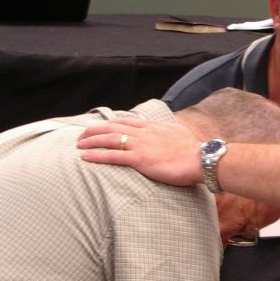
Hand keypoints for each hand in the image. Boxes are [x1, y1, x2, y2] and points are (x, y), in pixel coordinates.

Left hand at [77, 118, 200, 185]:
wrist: (200, 159)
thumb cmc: (193, 152)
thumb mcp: (179, 135)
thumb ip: (168, 134)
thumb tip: (168, 136)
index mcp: (153, 127)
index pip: (126, 121)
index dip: (110, 123)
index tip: (100, 127)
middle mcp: (144, 132)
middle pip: (112, 126)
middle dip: (94, 130)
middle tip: (82, 135)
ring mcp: (141, 145)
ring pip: (109, 139)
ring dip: (91, 141)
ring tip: (78, 144)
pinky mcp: (139, 159)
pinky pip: (113, 156)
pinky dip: (97, 155)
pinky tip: (85, 156)